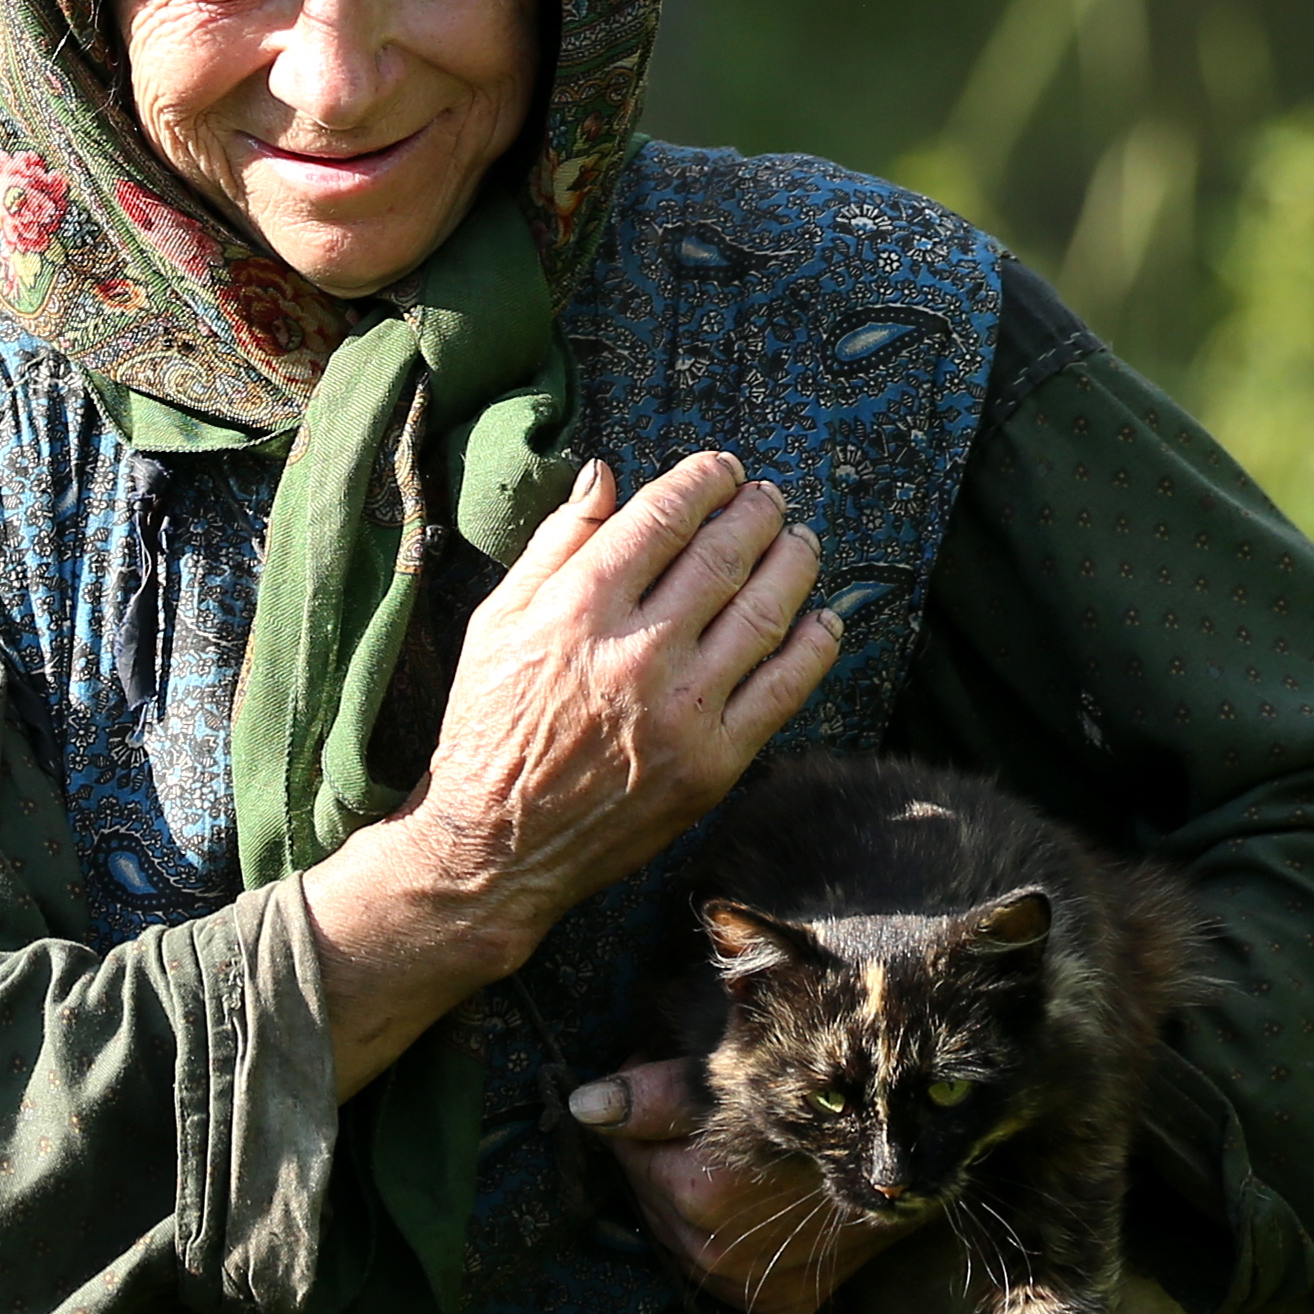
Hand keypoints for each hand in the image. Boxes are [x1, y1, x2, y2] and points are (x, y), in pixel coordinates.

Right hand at [302, 451, 840, 1096]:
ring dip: (795, 564)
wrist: (498, 844)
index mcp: (579, 608)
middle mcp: (637, 652)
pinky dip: (815, 646)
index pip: (664, 516)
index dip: (706, 479)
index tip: (724, 469)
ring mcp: (682, 710)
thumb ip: (555, 544)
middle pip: (725, 555)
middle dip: (758, 512)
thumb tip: (605, 475)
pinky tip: (824, 620)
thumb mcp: (496, 621)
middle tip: (771, 498)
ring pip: (766, 612)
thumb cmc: (490, 725)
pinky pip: (784, 690)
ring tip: (802, 542)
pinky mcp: (712, 763)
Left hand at [566, 1057, 906, 1313]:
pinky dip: (719, 1235)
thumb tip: (581, 1108)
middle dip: (662, 1150)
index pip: (625, 1140)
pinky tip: (746, 1203)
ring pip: (676, 1233)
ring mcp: (749, 1286)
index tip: (672, 1075)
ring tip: (731, 1154)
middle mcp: (719, 1251)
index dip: (645, 1100)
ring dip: (685, 1195)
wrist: (921, 1150)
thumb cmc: (830, 1095)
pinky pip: (717, 1269)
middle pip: (648, 1191)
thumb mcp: (746, 1073)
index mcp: (703, 1189)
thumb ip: (656, 1094)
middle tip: (707, 1116)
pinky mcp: (780, 1306)